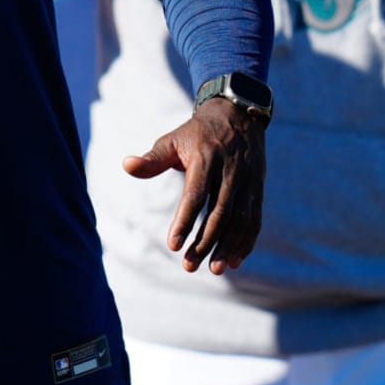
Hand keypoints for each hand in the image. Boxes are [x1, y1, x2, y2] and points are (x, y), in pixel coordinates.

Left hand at [123, 97, 264, 273]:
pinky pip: (255, 219)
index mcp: (205, 159)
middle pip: (219, 213)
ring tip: (214, 269)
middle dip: (205, 242)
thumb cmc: (196, 134)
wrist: (237, 115)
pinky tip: (235, 260)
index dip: (185, 221)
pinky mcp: (258, 188)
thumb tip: (126, 166)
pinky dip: (246, 241)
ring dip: (228, 247)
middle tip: (189, 266)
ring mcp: (248, 181)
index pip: (195, 195)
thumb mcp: (172, 140)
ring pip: (240, 219)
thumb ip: (152, 159)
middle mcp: (230, 171)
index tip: (173, 245)